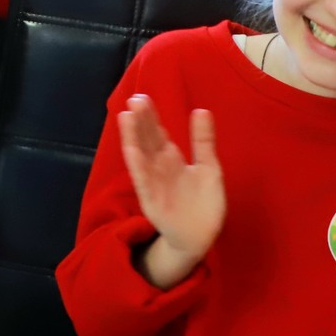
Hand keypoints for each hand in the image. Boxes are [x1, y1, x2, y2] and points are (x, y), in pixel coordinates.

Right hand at [119, 97, 225, 285]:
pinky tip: (132, 151)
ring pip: (141, 156)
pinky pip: (144, 181)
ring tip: (127, 117)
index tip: (142, 97)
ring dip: (133, 137)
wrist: (199, 237)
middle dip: (141, 121)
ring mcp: (153, 183)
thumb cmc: (203, 203)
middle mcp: (158, 168)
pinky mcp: (153, 201)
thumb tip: (201, 110)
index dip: (150, 117)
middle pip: (147, 140)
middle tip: (134, 99)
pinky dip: (138, 166)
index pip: (157, 134)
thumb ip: (203, 141)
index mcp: (171, 159)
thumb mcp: (209, 168)